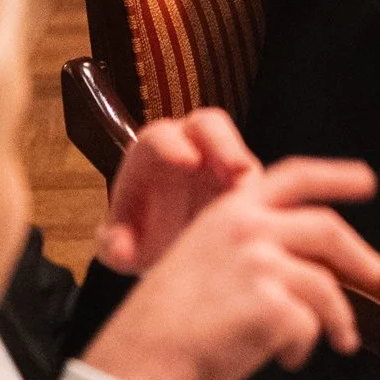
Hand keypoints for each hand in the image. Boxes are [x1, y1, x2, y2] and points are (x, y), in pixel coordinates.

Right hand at [80, 157, 379, 379]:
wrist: (138, 363)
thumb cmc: (164, 325)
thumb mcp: (200, 259)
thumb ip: (248, 247)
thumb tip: (303, 263)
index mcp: (229, 211)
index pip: (294, 176)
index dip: (335, 176)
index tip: (367, 180)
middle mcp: (248, 227)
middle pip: (326, 228)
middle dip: (359, 253)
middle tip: (378, 274)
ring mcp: (262, 263)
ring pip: (326, 285)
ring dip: (340, 317)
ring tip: (342, 341)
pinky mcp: (272, 305)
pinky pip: (309, 326)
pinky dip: (304, 347)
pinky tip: (287, 360)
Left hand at [95, 108, 257, 273]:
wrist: (171, 255)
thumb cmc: (143, 243)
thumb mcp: (121, 250)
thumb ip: (112, 246)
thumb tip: (118, 247)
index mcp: (151, 154)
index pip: (160, 137)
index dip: (173, 145)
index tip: (186, 162)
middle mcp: (189, 147)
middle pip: (209, 124)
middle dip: (224, 143)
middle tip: (238, 168)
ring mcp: (221, 161)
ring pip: (240, 149)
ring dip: (251, 169)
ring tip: (258, 194)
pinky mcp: (247, 181)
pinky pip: (262, 175)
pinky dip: (266, 191)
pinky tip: (268, 215)